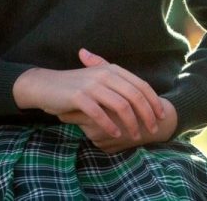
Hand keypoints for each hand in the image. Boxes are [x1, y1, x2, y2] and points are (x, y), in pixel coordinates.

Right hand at [60, 50, 178, 152]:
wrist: (44, 85)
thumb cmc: (72, 85)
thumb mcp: (96, 78)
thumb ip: (116, 84)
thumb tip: (139, 97)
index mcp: (111, 70)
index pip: (141, 85)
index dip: (154, 101)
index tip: (161, 116)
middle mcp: (104, 75)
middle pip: (135, 96)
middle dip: (147, 115)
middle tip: (152, 130)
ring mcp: (92, 85)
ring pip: (121, 106)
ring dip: (131, 123)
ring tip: (134, 136)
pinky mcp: (79, 97)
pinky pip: (100, 113)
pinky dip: (110, 125)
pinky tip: (115, 135)